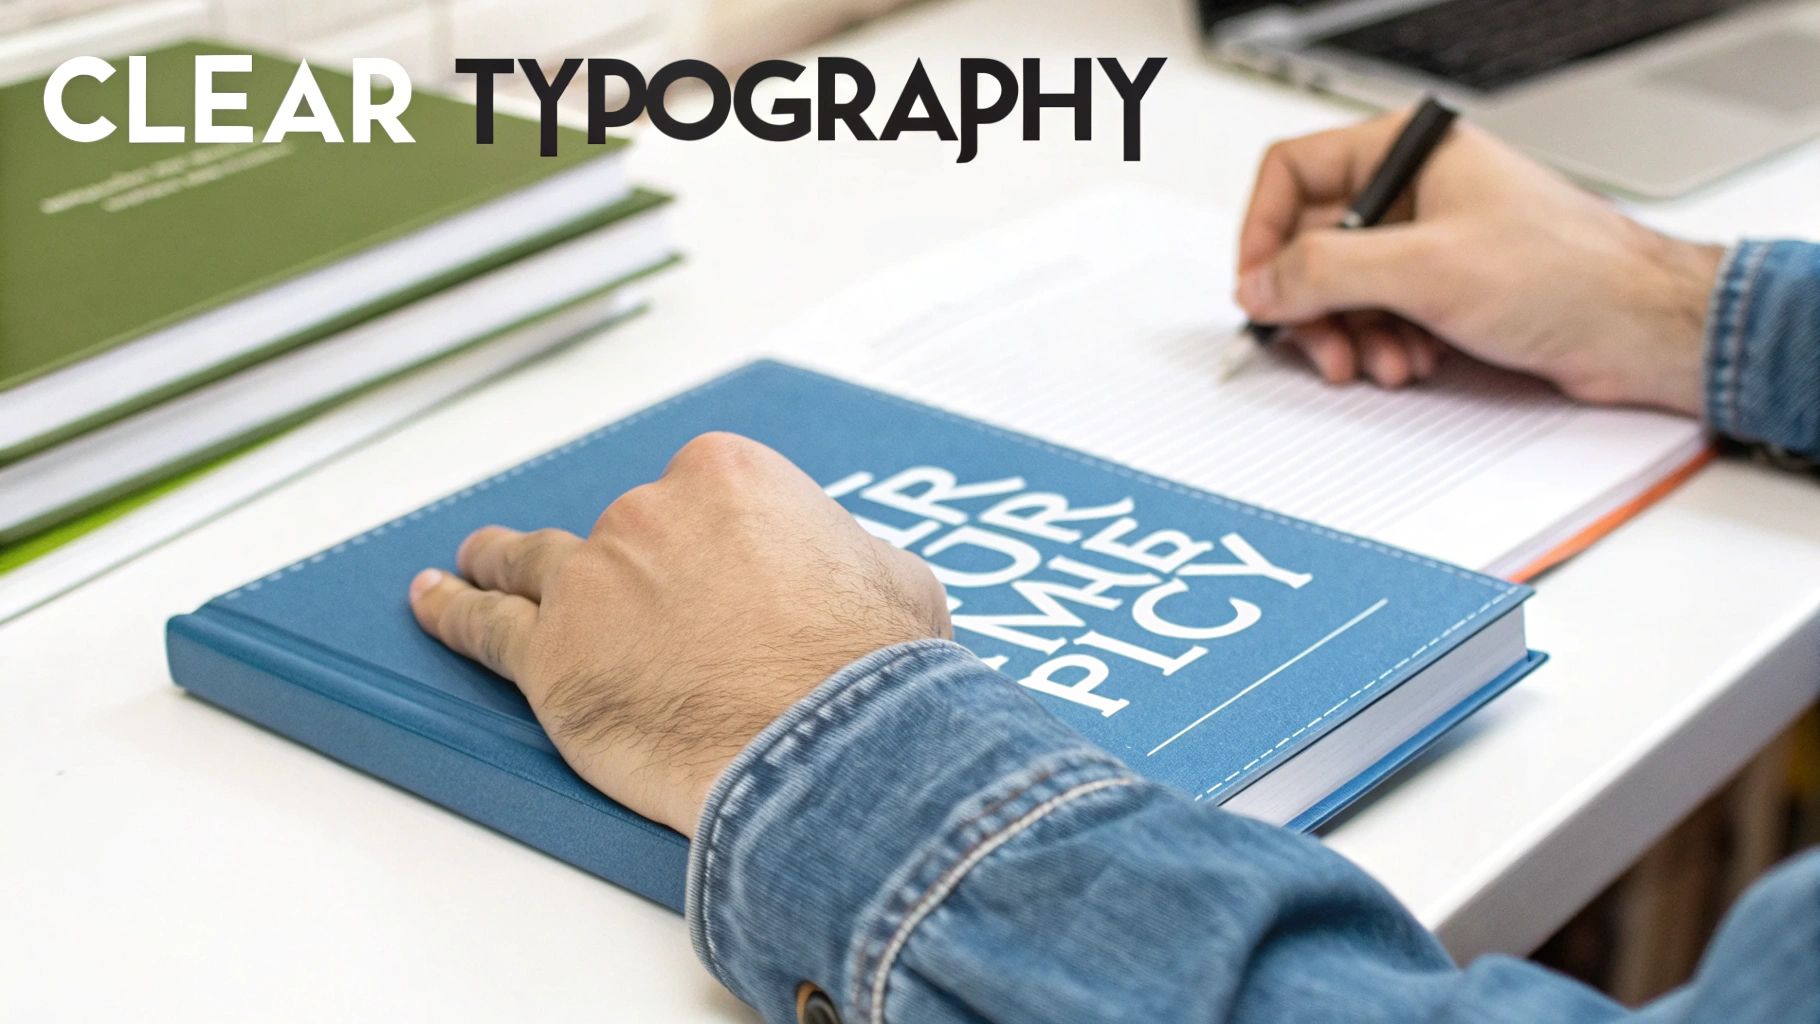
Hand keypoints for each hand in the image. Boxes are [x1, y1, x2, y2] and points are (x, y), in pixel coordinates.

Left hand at [406, 432, 950, 836]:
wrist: (829, 741)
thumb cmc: (870, 666)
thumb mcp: (895, 578)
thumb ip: (847, 558)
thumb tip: (840, 574)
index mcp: (727, 476)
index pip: (694, 495)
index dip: (705, 543)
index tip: (712, 574)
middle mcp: (648, 513)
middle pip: (621, 534)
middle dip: (628, 570)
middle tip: (637, 609)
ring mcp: (590, 582)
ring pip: (530, 562)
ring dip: (503, 563)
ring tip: (477, 563)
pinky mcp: (549, 657)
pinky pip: (484, 626)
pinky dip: (452, 611)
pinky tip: (432, 601)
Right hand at [1235, 111, 1723, 412]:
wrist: (1642, 329)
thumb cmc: (1569, 274)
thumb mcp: (1425, 268)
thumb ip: (1324, 271)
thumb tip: (1259, 283)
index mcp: (1408, 153)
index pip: (1294, 173)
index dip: (1263, 232)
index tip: (1258, 288)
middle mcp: (1415, 192)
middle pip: (1313, 243)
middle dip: (1316, 304)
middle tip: (1323, 347)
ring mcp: (1430, 242)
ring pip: (1344, 289)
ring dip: (1353, 335)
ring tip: (1385, 362)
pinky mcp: (1447, 289)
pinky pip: (1381, 316)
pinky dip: (1384, 346)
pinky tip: (1413, 362)